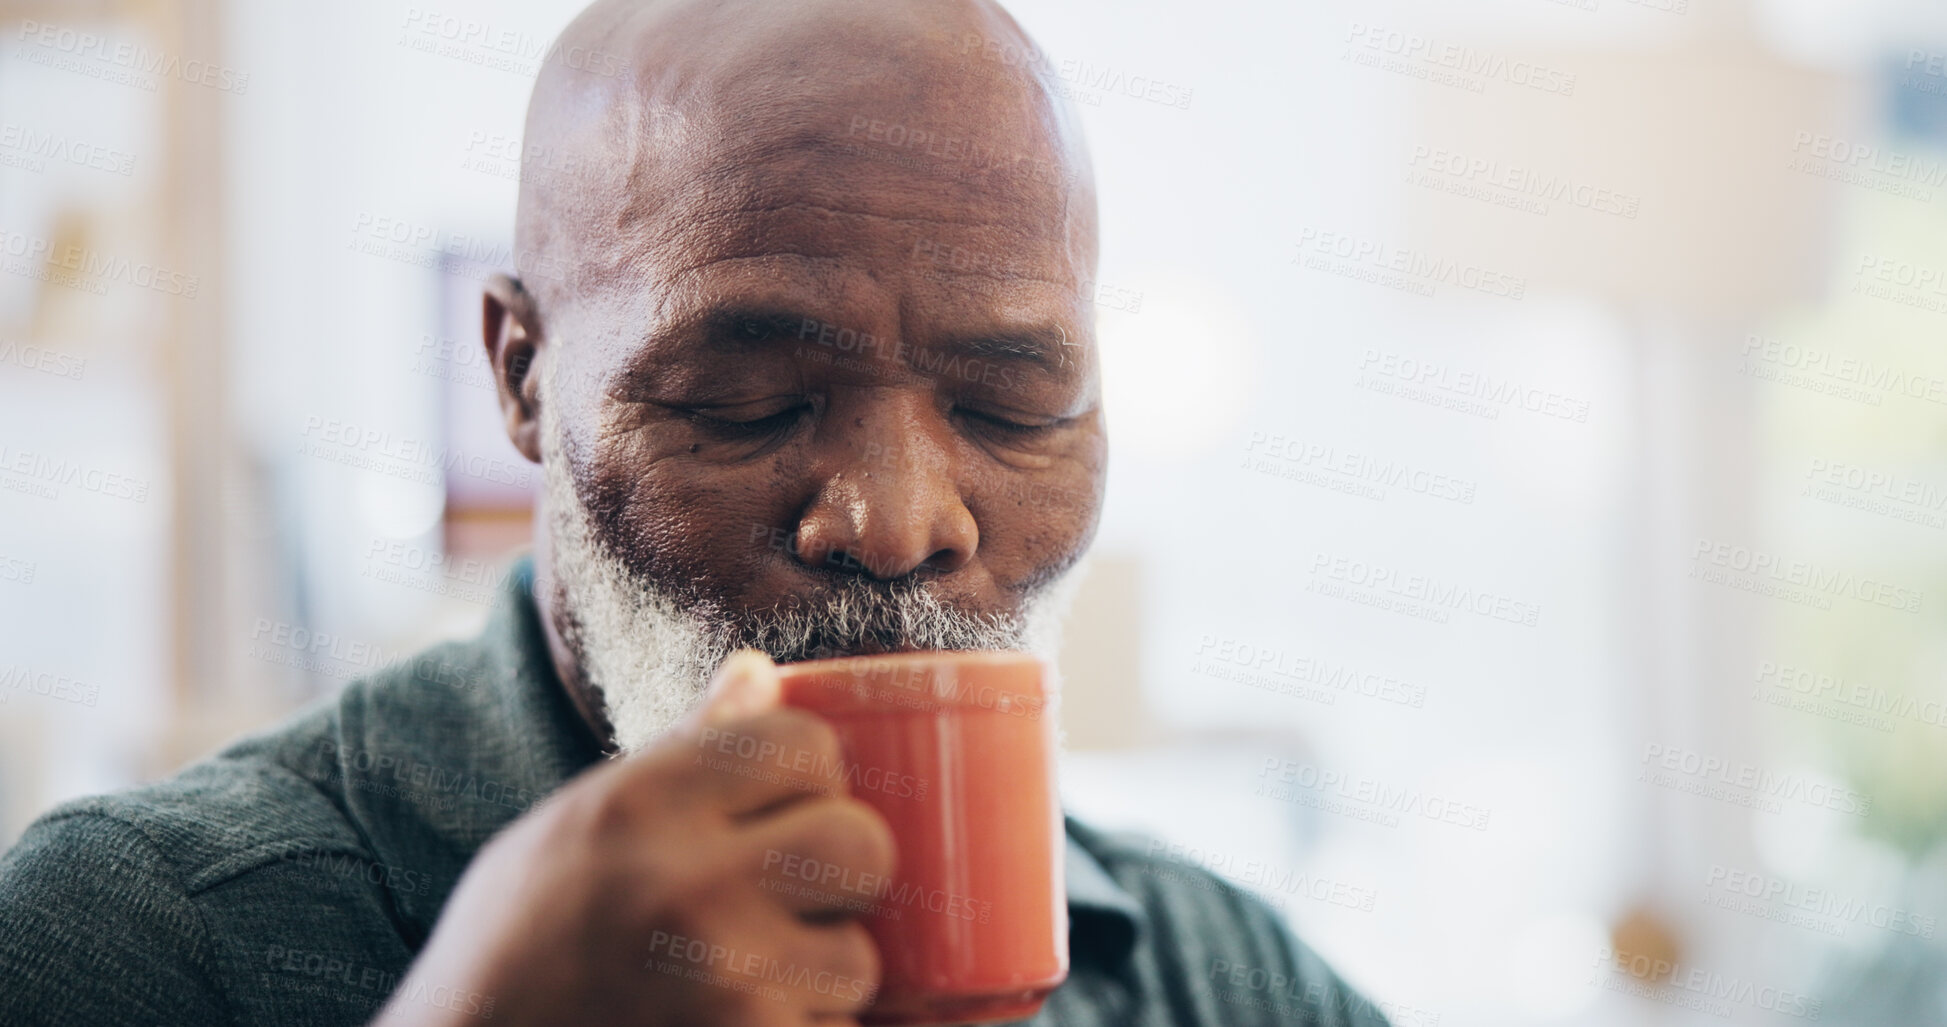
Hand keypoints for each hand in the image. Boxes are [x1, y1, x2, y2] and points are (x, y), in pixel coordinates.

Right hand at [371, 650, 897, 1025]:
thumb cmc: (516, 949)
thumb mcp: (575, 828)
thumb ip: (681, 753)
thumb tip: (759, 671)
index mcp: (642, 804)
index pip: (808, 744)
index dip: (810, 780)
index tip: (782, 812)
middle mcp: (688, 886)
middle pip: (863, 846)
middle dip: (841, 878)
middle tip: (790, 903)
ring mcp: (724, 985)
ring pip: (857, 961)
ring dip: (816, 980)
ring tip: (742, 984)